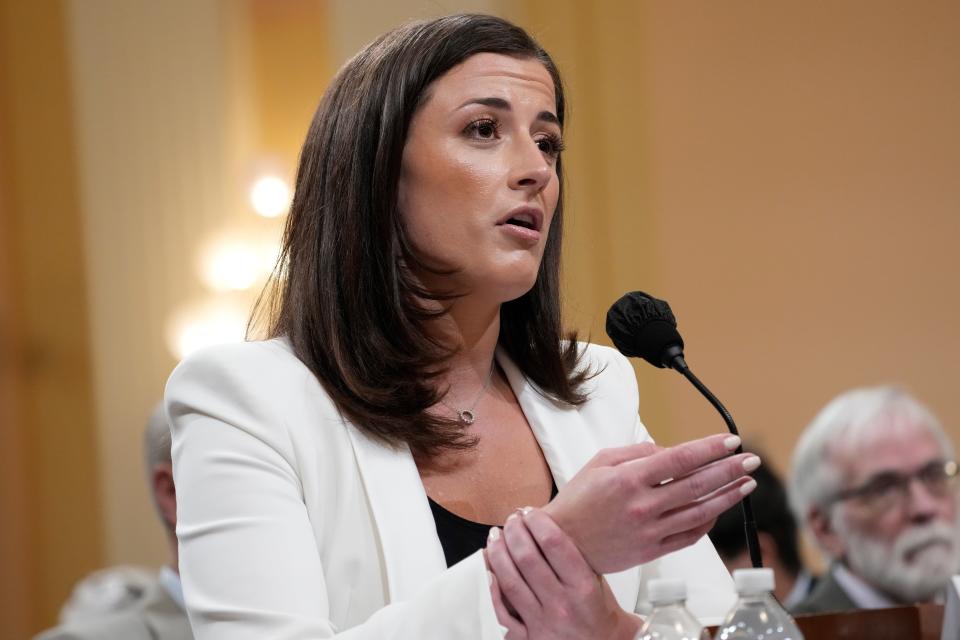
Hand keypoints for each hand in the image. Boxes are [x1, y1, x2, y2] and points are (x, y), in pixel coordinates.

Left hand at [485, 508, 640, 639]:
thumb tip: (547, 525)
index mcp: (583, 587)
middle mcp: (563, 604)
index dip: (537, 521)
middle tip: (511, 520)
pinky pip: (502, 612)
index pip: (555, 544)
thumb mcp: (599, 582)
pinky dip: (492, 589)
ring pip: (511, 581)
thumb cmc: (599, 615)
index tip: (530, 511)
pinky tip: (488, 570)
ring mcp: (543, 623)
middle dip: (515, 532)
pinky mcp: (528, 638)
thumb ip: (576, 557)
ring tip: (495, 536)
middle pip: (528, 558)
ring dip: (499, 553)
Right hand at [543, 434, 758, 573]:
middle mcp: (643, 505)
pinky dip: (708, 521)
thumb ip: (637, 453)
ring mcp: (650, 531)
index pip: (681, 459)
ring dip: (728, 496)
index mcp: (629, 478)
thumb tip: (669, 451)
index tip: (731, 441)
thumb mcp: (600, 462)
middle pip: (698, 484)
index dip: (710, 449)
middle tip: (751, 459)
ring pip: (701, 511)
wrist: (563, 544)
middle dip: (729, 469)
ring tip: (747, 483)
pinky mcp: (653, 550)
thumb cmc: (579, 500)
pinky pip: (690, 535)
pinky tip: (719, 509)